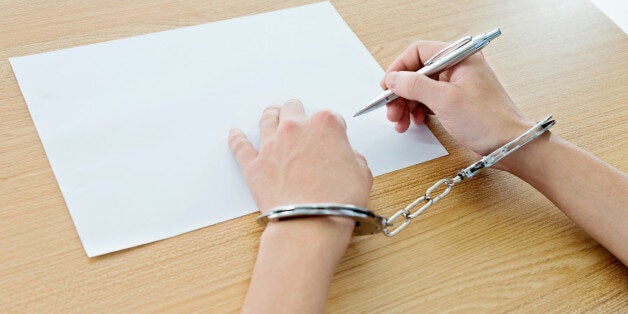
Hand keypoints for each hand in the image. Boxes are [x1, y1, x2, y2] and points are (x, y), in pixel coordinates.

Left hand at [228, 99, 371, 212]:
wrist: (310, 224)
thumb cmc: (337, 201)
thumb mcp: (362, 175)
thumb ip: (353, 159)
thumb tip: (348, 159)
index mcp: (325, 124)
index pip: (330, 118)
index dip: (334, 129)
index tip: (335, 137)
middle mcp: (295, 129)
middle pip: (293, 109)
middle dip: (297, 111)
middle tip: (299, 113)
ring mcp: (272, 145)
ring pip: (267, 120)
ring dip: (270, 114)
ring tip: (271, 112)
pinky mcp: (254, 165)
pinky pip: (240, 147)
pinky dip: (236, 139)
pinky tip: (235, 133)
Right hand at [382, 41, 532, 155]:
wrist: (509, 145)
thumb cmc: (488, 121)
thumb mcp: (445, 100)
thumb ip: (415, 86)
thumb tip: (394, 78)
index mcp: (459, 57)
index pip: (419, 52)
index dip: (399, 68)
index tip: (388, 86)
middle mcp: (458, 67)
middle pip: (417, 72)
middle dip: (401, 92)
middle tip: (391, 110)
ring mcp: (457, 85)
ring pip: (421, 88)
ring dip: (406, 104)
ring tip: (401, 121)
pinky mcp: (456, 102)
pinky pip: (429, 101)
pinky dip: (418, 111)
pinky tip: (415, 122)